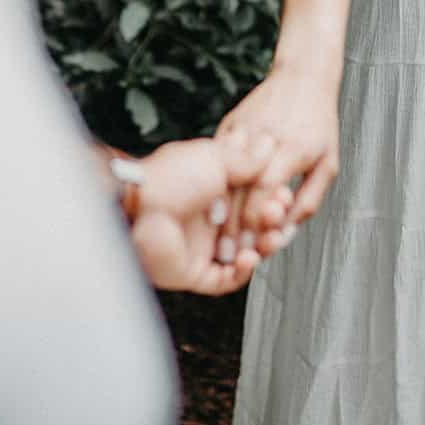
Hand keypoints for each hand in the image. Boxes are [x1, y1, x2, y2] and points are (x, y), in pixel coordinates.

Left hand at [130, 136, 292, 294]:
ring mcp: (201, 246)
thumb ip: (245, 159)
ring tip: (272, 238)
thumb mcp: (214, 157)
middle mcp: (208, 218)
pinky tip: (250, 257)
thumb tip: (268, 145)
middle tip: (280, 215)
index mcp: (212, 189)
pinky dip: (243, 272)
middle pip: (252, 227)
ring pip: (244, 254)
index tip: (285, 194)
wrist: (139, 208)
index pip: (252, 198)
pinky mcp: (194, 272)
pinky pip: (226, 279)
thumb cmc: (168, 177)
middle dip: (272, 222)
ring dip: (263, 247)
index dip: (272, 198)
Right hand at [215, 64, 339, 246]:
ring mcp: (242, 129)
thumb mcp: (328, 162)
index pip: (265, 190)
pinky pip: (218, 159)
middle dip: (233, 226)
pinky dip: (213, 185)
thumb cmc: (319, 123)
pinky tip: (211, 206)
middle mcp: (263, 137)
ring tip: (216, 237)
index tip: (251, 248)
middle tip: (228, 255)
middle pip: (240, 187)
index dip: (256, 222)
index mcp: (290, 147)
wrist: (303, 76)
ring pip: (222, 176)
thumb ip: (310, 198)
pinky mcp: (229, 124)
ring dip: (218, 209)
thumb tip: (288, 230)